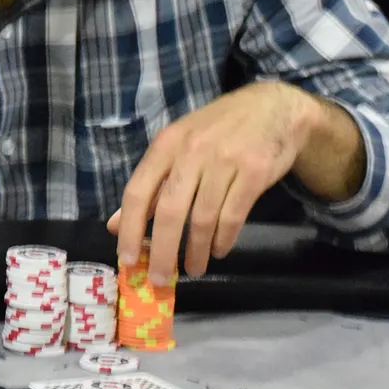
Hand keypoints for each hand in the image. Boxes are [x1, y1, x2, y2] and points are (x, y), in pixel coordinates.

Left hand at [108, 82, 313, 284]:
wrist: (273, 108)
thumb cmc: (218, 130)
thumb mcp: (178, 146)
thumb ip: (150, 184)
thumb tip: (115, 226)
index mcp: (167, 144)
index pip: (138, 191)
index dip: (130, 230)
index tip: (128, 261)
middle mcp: (192, 151)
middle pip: (169, 211)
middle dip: (162, 252)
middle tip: (160, 280)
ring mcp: (224, 160)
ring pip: (202, 219)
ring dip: (196, 251)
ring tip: (194, 269)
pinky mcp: (254, 172)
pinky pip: (233, 216)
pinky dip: (223, 239)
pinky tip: (218, 250)